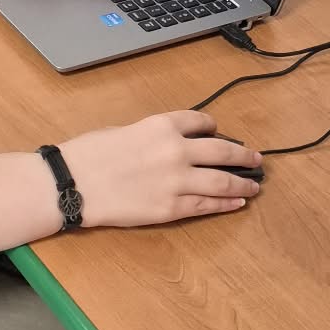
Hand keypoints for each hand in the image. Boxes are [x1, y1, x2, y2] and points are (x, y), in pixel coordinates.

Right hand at [63, 111, 261, 226]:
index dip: (214, 128)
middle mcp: (176, 149)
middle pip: (223, 152)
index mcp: (161, 124)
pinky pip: (207, 205)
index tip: (219, 133)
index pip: (201, 121)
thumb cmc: (88, 154)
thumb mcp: (123, 130)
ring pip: (222, 182)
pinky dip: (226, 204)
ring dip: (243, 183)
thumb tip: (166, 146)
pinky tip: (237, 202)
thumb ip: (150, 136)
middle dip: (244, 156)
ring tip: (254, 185)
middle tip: (257, 159)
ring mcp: (177, 181)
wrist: (73, 184)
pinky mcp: (171, 208)